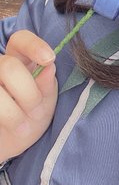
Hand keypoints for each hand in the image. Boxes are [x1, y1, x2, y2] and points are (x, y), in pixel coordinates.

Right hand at [0, 30, 57, 161]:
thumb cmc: (29, 119)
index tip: (49, 59)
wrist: (8, 145)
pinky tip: (8, 128)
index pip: (21, 39)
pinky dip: (4, 118)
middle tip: (35, 111)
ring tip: (22, 128)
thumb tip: (48, 67)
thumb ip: (46, 86)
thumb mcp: (44, 104)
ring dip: (12, 112)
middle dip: (28, 92)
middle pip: (9, 66)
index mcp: (20, 60)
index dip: (34, 45)